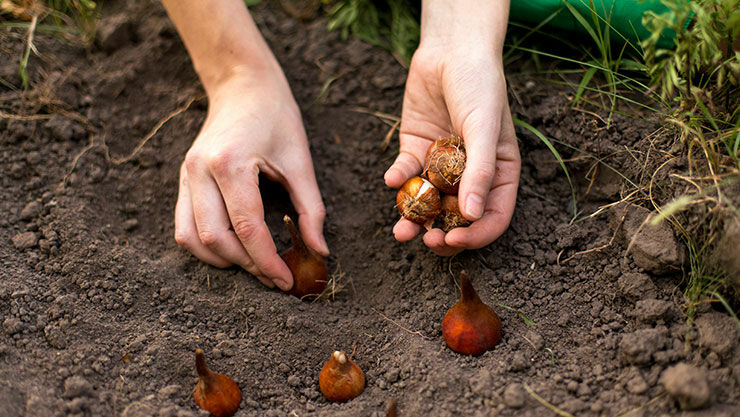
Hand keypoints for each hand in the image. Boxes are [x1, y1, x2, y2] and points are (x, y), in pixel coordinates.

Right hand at [174, 68, 328, 289]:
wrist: (243, 86)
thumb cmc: (277, 117)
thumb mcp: (301, 161)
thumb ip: (311, 209)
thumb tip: (320, 252)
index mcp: (230, 163)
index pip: (247, 227)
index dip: (268, 260)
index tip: (286, 281)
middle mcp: (199, 171)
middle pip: (215, 238)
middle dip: (247, 265)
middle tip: (274, 277)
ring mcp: (186, 175)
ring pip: (191, 238)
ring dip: (222, 260)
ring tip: (255, 266)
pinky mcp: (183, 180)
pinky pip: (184, 226)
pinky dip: (206, 246)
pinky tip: (234, 250)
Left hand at [384, 1, 520, 255]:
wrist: (451, 50)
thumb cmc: (480, 86)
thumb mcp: (485, 128)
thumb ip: (480, 171)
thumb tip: (473, 215)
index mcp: (498, 174)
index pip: (492, 217)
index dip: (475, 235)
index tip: (453, 239)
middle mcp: (470, 175)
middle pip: (457, 218)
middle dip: (441, 233)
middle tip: (426, 241)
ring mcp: (441, 165)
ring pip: (428, 203)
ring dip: (414, 219)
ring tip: (401, 230)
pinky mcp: (416, 150)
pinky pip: (406, 174)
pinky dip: (398, 180)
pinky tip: (391, 178)